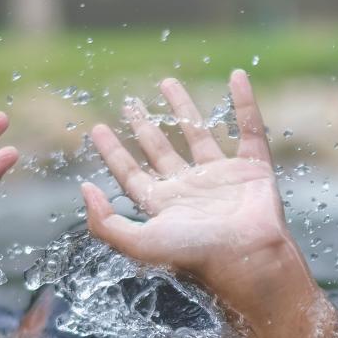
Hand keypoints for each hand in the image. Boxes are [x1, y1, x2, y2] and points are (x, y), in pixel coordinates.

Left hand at [80, 70, 337, 337]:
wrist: (248, 260)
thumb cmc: (195, 255)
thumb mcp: (139, 244)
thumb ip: (105, 223)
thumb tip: (84, 189)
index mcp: (163, 206)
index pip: (131, 174)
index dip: (113, 153)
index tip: (97, 129)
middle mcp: (190, 189)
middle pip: (160, 151)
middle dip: (144, 127)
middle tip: (130, 104)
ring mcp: (222, 177)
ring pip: (198, 134)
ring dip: (183, 108)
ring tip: (167, 83)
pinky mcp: (253, 168)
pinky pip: (248, 128)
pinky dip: (245, 103)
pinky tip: (237, 77)